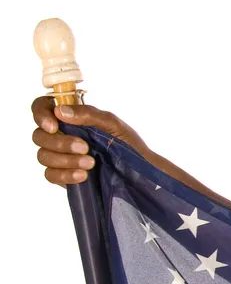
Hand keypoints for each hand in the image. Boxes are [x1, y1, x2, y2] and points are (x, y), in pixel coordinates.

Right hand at [32, 97, 149, 185]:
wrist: (138, 169)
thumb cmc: (126, 142)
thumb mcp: (112, 123)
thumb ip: (88, 114)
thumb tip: (60, 111)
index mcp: (69, 117)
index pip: (42, 107)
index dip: (41, 115)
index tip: (54, 126)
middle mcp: (60, 134)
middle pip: (39, 136)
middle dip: (60, 143)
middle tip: (85, 147)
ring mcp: (59, 155)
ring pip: (43, 156)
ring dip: (65, 160)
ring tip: (90, 163)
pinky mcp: (62, 174)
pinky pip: (50, 174)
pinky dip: (65, 175)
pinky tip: (83, 176)